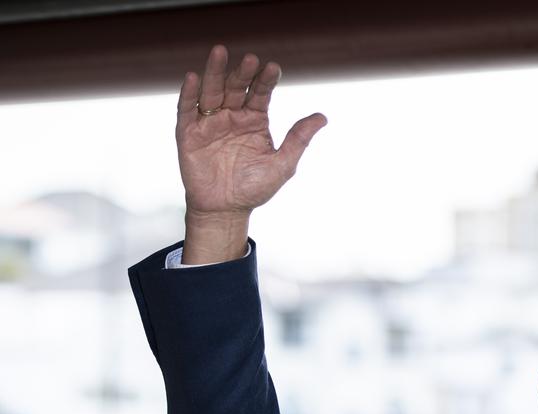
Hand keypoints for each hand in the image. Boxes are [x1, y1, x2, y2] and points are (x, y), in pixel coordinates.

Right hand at [176, 45, 326, 263]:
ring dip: (215, 72)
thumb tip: (323, 117)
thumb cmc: (255, 188)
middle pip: (236, 87)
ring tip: (221, 52)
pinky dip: (189, 93)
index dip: (266, 80)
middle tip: (251, 59)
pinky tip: (193, 77)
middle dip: (242, 73)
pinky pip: (187, 109)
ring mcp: (210, 122)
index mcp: (255, 120)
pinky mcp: (188, 133)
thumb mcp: (283, 164)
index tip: (274, 67)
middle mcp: (232, 116)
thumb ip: (299, 139)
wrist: (226, 210)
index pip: (260, 93)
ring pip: (212, 91)